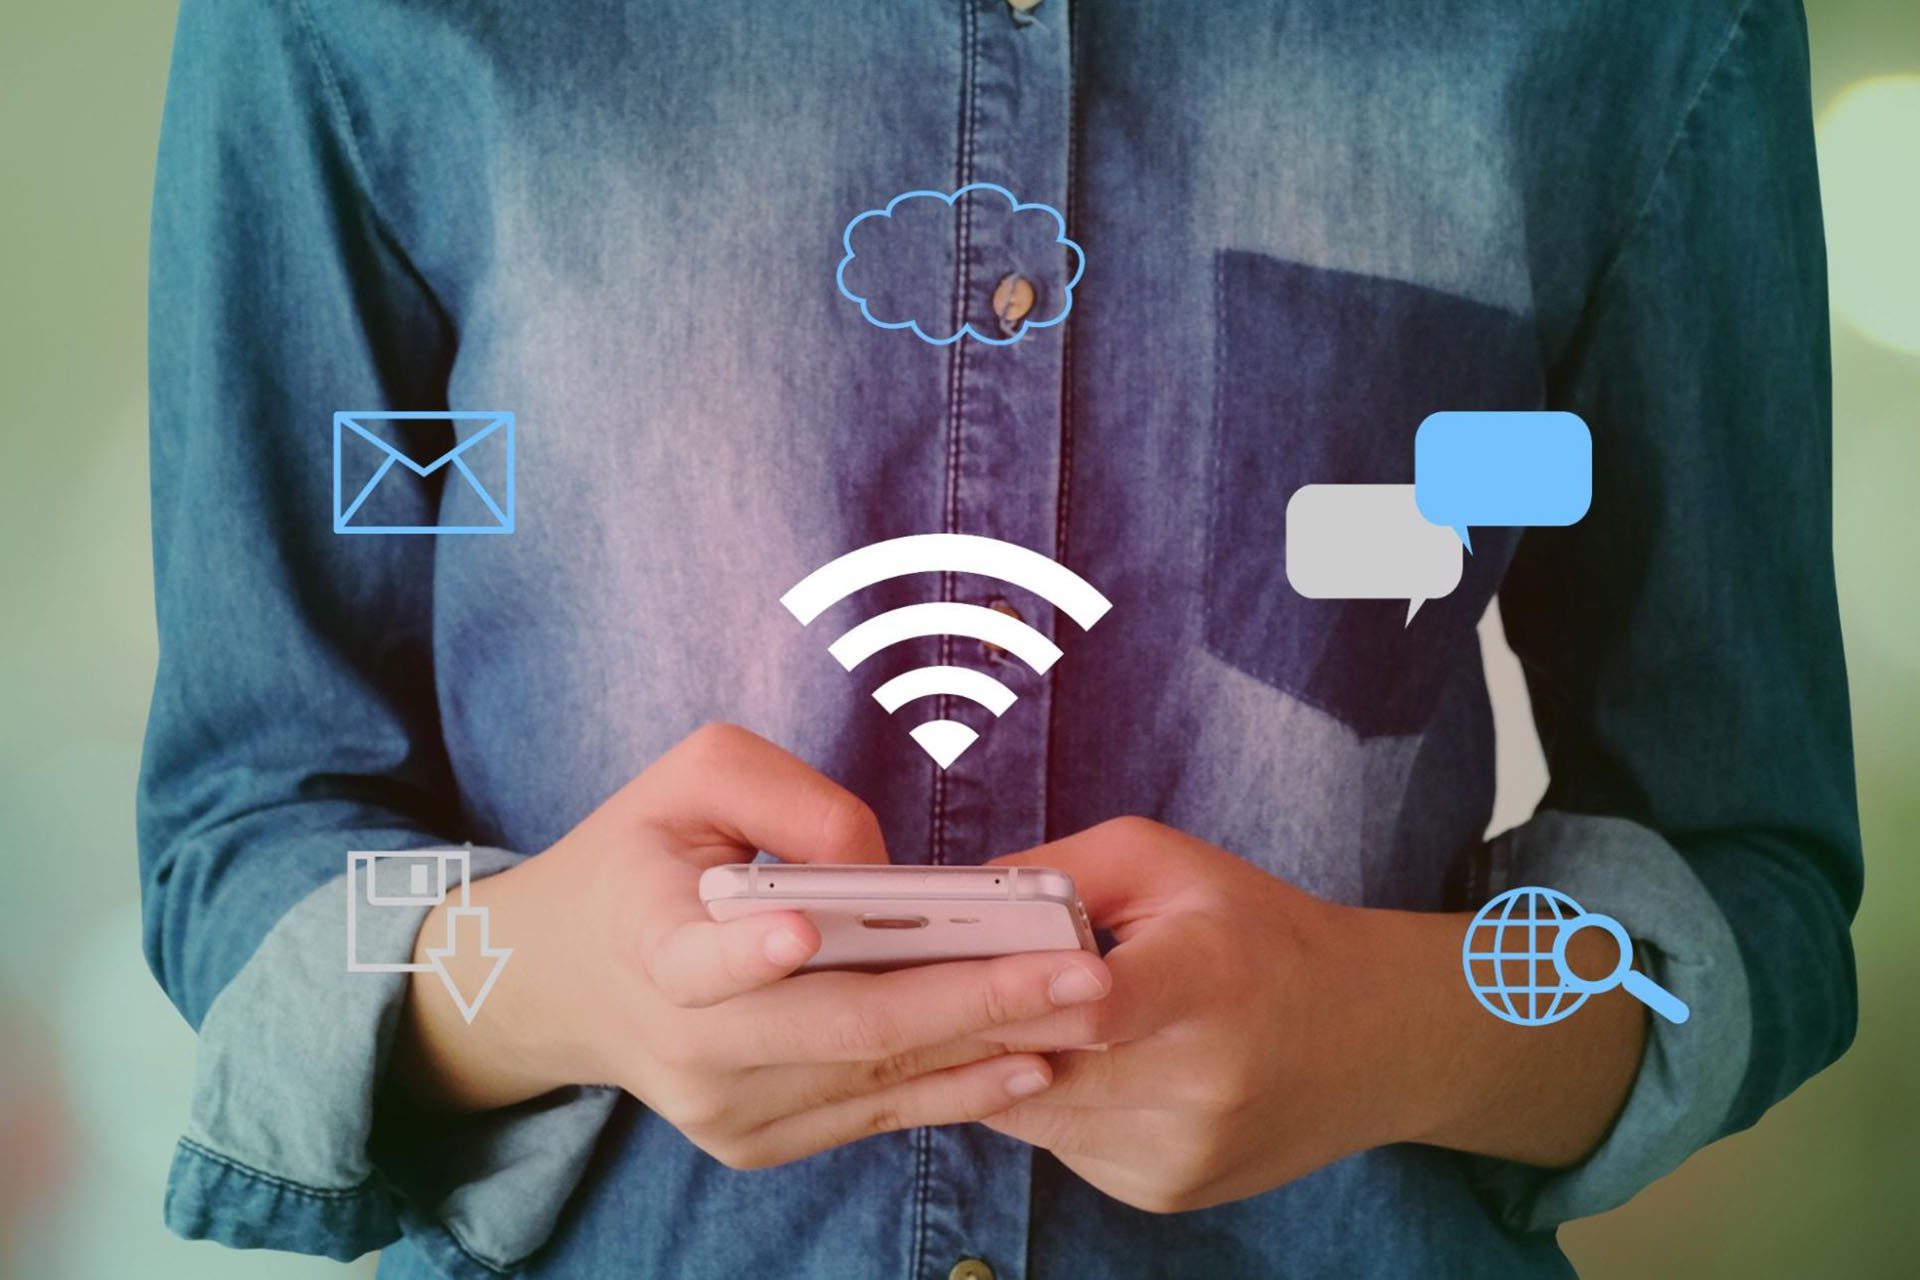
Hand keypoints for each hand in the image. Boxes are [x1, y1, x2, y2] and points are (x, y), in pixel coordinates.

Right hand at [386, 724, 1112, 1168]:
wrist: (562, 980)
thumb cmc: (640, 855)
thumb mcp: (691, 777)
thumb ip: (790, 798)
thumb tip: (885, 876)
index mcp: (648, 940)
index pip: (694, 958)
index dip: (748, 950)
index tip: (801, 929)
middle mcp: (685, 1042)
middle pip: (838, 1031)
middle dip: (968, 1002)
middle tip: (1073, 975)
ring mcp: (721, 1110)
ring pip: (871, 1082)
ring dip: (984, 1048)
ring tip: (1080, 1014)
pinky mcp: (754, 1143)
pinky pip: (870, 1118)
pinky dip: (954, 1089)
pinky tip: (1028, 1058)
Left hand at [976, 818, 1644, 1212]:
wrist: (1371, 1037)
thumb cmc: (1257, 932)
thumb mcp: (1168, 864)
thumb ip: (1057, 872)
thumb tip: (947, 904)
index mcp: (1207, 978)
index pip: (1095, 1001)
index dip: (1011, 985)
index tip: (950, 961)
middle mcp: (1200, 1080)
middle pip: (1036, 1063)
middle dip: (971, 1022)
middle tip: (918, 984)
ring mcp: (1180, 1148)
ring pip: (1030, 1112)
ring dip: (998, 1068)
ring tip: (994, 1015)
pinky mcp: (1164, 1190)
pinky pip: (1059, 1145)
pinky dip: (1044, 1104)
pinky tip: (1069, 1064)